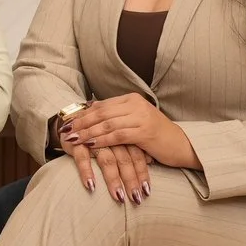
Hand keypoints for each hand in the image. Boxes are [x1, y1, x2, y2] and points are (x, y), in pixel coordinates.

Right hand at [60, 138, 152, 203]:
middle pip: (124, 159)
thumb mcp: (117, 141)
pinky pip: (82, 158)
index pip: (137, 155)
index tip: (147, 191)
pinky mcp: (76, 142)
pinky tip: (91, 186)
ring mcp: (93, 139)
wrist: (72, 121)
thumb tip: (151, 160)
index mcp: (123, 136)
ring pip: (106, 160)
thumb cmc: (98, 134)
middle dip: (131, 180)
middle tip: (136, 198)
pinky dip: (86, 171)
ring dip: (113, 179)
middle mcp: (110, 137)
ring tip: (118, 196)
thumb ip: (133, 149)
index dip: (142, 173)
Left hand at [61, 94, 195, 169]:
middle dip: (81, 122)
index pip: (101, 105)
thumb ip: (115, 115)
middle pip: (101, 113)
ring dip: (87, 132)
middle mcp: (136, 105)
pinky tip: (90, 144)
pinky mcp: (145, 132)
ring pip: (107, 124)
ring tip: (73, 139)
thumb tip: (91, 110)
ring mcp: (141, 117)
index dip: (82, 114)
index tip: (66, 121)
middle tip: (64, 130)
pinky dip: (102, 140)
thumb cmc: (156, 136)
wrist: (181, 145)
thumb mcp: (134, 122)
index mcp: (131, 99)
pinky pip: (118, 135)